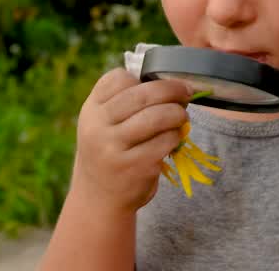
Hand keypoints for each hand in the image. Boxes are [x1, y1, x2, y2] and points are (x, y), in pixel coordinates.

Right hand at [72, 68, 192, 212]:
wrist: (97, 199)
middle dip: (172, 89)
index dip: (143, 78)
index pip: (119, 79)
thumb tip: (172, 84)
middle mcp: (98, 127)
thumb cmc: (109, 152)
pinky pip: (165, 141)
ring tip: (182, 117)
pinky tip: (174, 139)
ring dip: (178, 113)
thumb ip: (123, 102)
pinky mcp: (134, 167)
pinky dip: (175, 136)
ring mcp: (114, 148)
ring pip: (157, 117)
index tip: (158, 85)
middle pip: (143, 94)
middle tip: (187, 92)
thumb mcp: (102, 124)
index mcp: (91, 110)